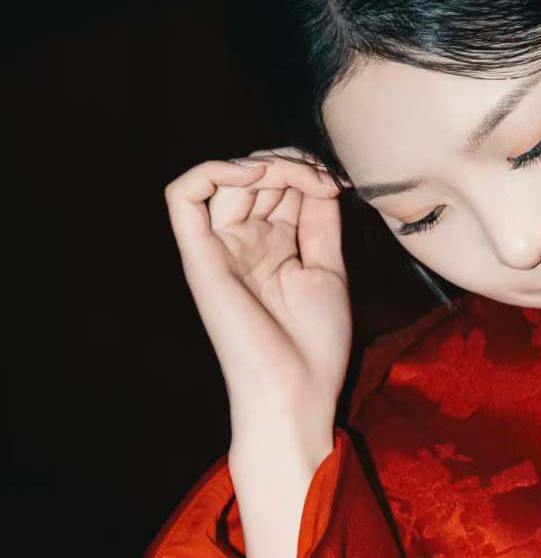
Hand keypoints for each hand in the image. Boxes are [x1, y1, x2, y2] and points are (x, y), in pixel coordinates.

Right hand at [162, 145, 351, 440]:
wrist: (296, 393)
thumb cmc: (313, 347)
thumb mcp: (326, 269)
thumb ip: (319, 220)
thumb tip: (321, 176)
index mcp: (270, 246)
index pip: (276, 185)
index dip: (305, 171)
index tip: (339, 185)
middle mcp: (239, 242)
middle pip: (252, 175)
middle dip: (290, 164)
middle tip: (324, 181)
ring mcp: (217, 248)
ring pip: (224, 176)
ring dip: (266, 164)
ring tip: (302, 179)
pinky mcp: (198, 257)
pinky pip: (183, 196)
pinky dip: (214, 171)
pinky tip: (254, 176)